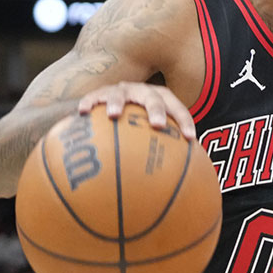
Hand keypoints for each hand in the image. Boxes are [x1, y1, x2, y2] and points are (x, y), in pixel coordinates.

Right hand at [77, 81, 196, 139]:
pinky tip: (82, 112)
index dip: (185, 121)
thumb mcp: (156, 131)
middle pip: (153, 98)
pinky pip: (94, 97)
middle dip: (156, 110)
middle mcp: (143, 92)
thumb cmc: (143, 123)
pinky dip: (89, 102)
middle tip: (158, 125)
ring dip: (117, 102)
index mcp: (162, 99)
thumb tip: (182, 181)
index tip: (190, 138)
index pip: (178, 109)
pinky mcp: (102, 93)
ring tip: (113, 115)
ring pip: (120, 93)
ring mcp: (122, 91)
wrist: (123, 97)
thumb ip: (167, 149)